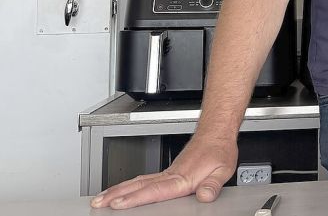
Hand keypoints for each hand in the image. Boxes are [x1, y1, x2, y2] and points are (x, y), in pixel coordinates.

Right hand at [90, 135, 237, 209]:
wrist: (216, 133)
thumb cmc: (219, 150)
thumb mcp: (223, 169)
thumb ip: (213, 184)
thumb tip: (206, 196)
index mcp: (182, 178)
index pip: (154, 190)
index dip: (135, 198)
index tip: (117, 203)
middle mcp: (170, 174)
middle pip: (138, 186)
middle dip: (115, 195)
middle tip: (96, 203)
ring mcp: (167, 172)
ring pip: (137, 182)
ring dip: (117, 190)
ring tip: (100, 198)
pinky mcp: (167, 172)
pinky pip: (143, 179)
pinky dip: (128, 185)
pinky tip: (122, 190)